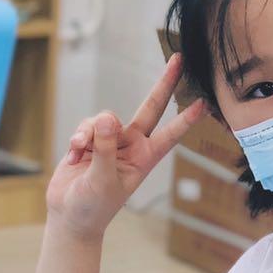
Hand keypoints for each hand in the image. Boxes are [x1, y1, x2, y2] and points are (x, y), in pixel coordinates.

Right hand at [46, 55, 206, 240]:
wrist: (69, 214)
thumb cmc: (93, 206)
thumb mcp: (102, 180)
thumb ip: (104, 148)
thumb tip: (107, 118)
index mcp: (144, 158)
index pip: (169, 134)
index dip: (186, 119)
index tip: (204, 103)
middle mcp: (132, 145)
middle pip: (150, 107)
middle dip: (164, 83)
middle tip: (178, 59)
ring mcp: (112, 140)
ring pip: (106, 118)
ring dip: (90, 132)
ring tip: (80, 154)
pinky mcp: (91, 139)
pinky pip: (87, 125)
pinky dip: (77, 138)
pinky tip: (72, 157)